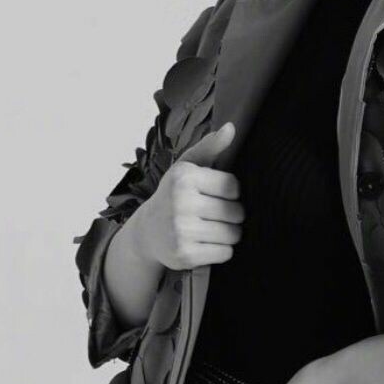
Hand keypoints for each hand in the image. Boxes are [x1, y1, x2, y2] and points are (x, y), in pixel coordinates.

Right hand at [127, 120, 244, 272]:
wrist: (147, 231)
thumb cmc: (174, 194)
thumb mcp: (187, 166)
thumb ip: (211, 146)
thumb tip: (232, 128)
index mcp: (184, 178)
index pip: (233, 186)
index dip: (231, 192)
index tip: (218, 193)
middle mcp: (181, 203)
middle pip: (235, 212)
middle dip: (233, 214)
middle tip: (216, 213)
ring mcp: (182, 231)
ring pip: (233, 234)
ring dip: (229, 233)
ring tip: (213, 228)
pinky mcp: (185, 255)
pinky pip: (225, 254)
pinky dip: (221, 250)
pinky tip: (207, 243)